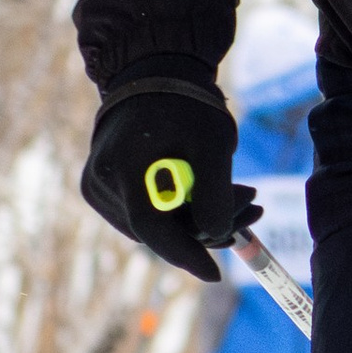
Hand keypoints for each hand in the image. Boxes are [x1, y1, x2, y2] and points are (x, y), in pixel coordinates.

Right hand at [80, 70, 259, 281]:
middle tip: (254, 208)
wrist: (153, 78)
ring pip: (152, 227)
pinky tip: (209, 196)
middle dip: (207, 227)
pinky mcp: (102, 190)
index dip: (185, 254)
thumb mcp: (211, 144)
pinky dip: (178, 212)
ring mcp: (97, 189)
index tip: (215, 274)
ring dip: (196, 220)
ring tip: (242, 195)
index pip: (152, 229)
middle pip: (156, 231)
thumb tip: (216, 236)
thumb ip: (214, 193)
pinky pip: (144, 215)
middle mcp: (100, 185)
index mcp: (123, 169)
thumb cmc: (184, 107)